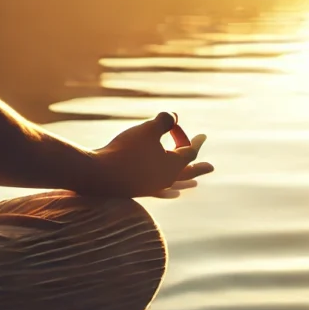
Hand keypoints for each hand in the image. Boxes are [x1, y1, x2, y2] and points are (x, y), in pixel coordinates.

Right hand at [81, 112, 211, 196]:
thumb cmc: (124, 151)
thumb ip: (164, 121)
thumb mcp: (147, 130)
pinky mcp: (137, 191)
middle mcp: (165, 179)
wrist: (97, 175)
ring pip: (173, 184)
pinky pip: (159, 192)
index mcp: (173, 166)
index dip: (195, 142)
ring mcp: (151, 188)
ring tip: (194, 184)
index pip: (189, 152)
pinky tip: (172, 193)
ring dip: (184, 181)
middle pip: (186, 172)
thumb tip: (175, 116)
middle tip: (211, 168)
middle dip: (198, 168)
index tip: (202, 135)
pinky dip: (167, 191)